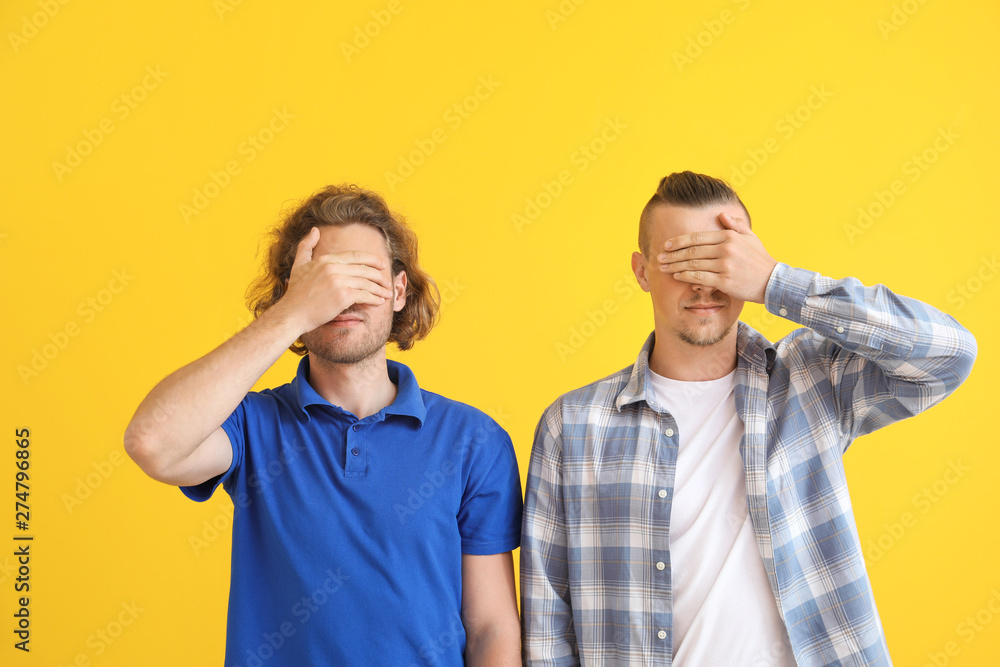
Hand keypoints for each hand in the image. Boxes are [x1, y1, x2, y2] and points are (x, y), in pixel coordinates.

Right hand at [273, 227, 393, 333]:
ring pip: (367, 282)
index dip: (371, 259)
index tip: (381, 264)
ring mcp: (339, 282)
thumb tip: (315, 230)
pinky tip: (379, 301)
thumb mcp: (299, 264)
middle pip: (364, 268)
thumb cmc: (295, 293)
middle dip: (379, 275)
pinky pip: (365, 295)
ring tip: (387, 293)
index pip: (355, 255)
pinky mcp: (343, 296)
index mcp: (326, 260)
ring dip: (380, 288)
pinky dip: (374, 298)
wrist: (292, 314)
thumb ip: (306, 246)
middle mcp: (334, 268)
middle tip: (387, 280)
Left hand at [657, 212, 776, 302]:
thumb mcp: (750, 237)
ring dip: (675, 266)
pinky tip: (677, 276)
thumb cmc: (759, 259)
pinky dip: (685, 276)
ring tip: (664, 267)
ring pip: (693, 264)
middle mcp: (726, 248)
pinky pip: (699, 277)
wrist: (772, 281)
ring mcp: (725, 265)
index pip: (698, 237)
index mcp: (729, 236)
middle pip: (692, 251)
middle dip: (672, 254)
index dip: (679, 241)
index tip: (666, 244)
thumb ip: (735, 225)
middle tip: (660, 257)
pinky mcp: (725, 280)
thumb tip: (721, 214)